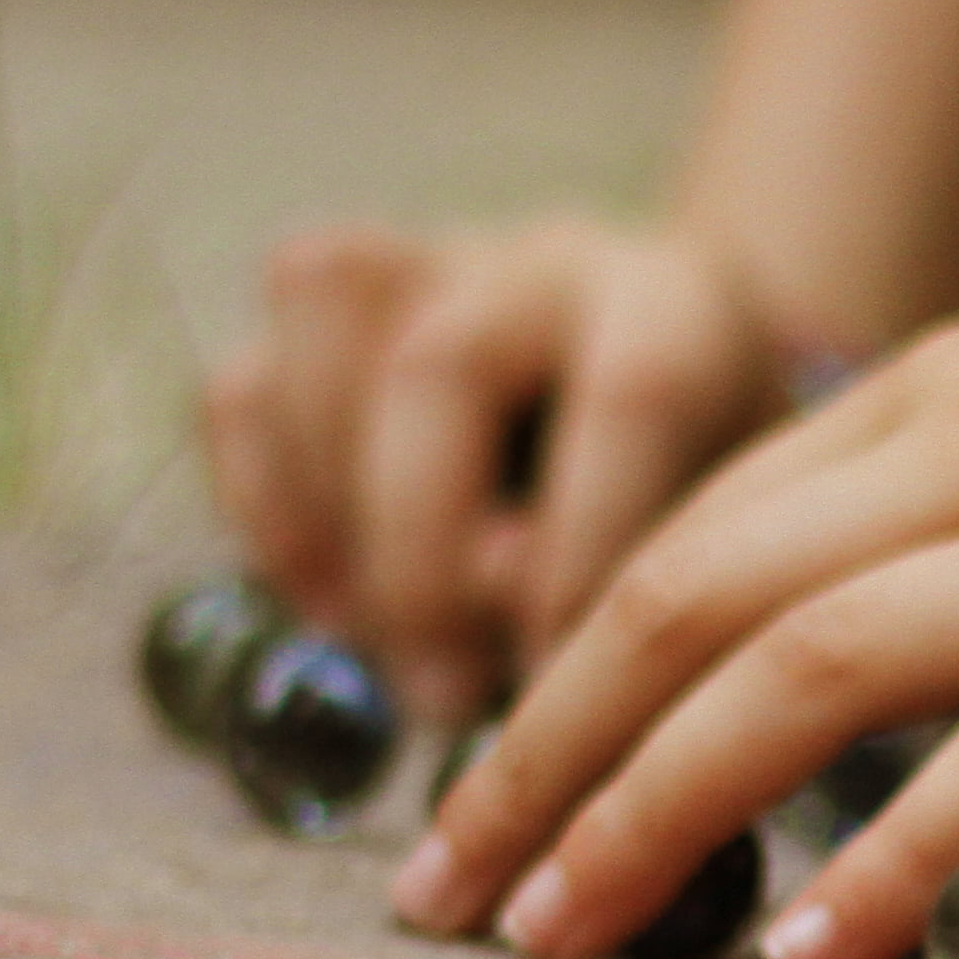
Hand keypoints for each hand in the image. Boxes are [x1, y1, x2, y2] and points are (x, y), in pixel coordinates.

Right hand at [200, 217, 793, 726]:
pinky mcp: (319, 327)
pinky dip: (267, 509)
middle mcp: (542, 262)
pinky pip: (244, 388)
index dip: (581, 552)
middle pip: (441, 361)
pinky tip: (329, 606)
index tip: (556, 685)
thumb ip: (638, 569)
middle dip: (421, 555)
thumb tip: (500, 598)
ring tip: (372, 640)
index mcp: (675, 305)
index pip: (634, 394)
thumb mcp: (715, 542)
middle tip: (442, 696)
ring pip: (320, 323)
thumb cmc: (697, 500)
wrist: (667, 399)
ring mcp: (420, 266)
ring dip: (328, 507)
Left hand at [389, 217, 958, 958]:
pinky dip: (893, 851)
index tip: (478, 807)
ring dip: (655, 808)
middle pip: (692, 599)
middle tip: (446, 900)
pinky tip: (814, 950)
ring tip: (561, 939)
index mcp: (953, 393)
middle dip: (540, 755)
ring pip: (809, 667)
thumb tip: (851, 669)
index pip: (690, 538)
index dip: (553, 679)